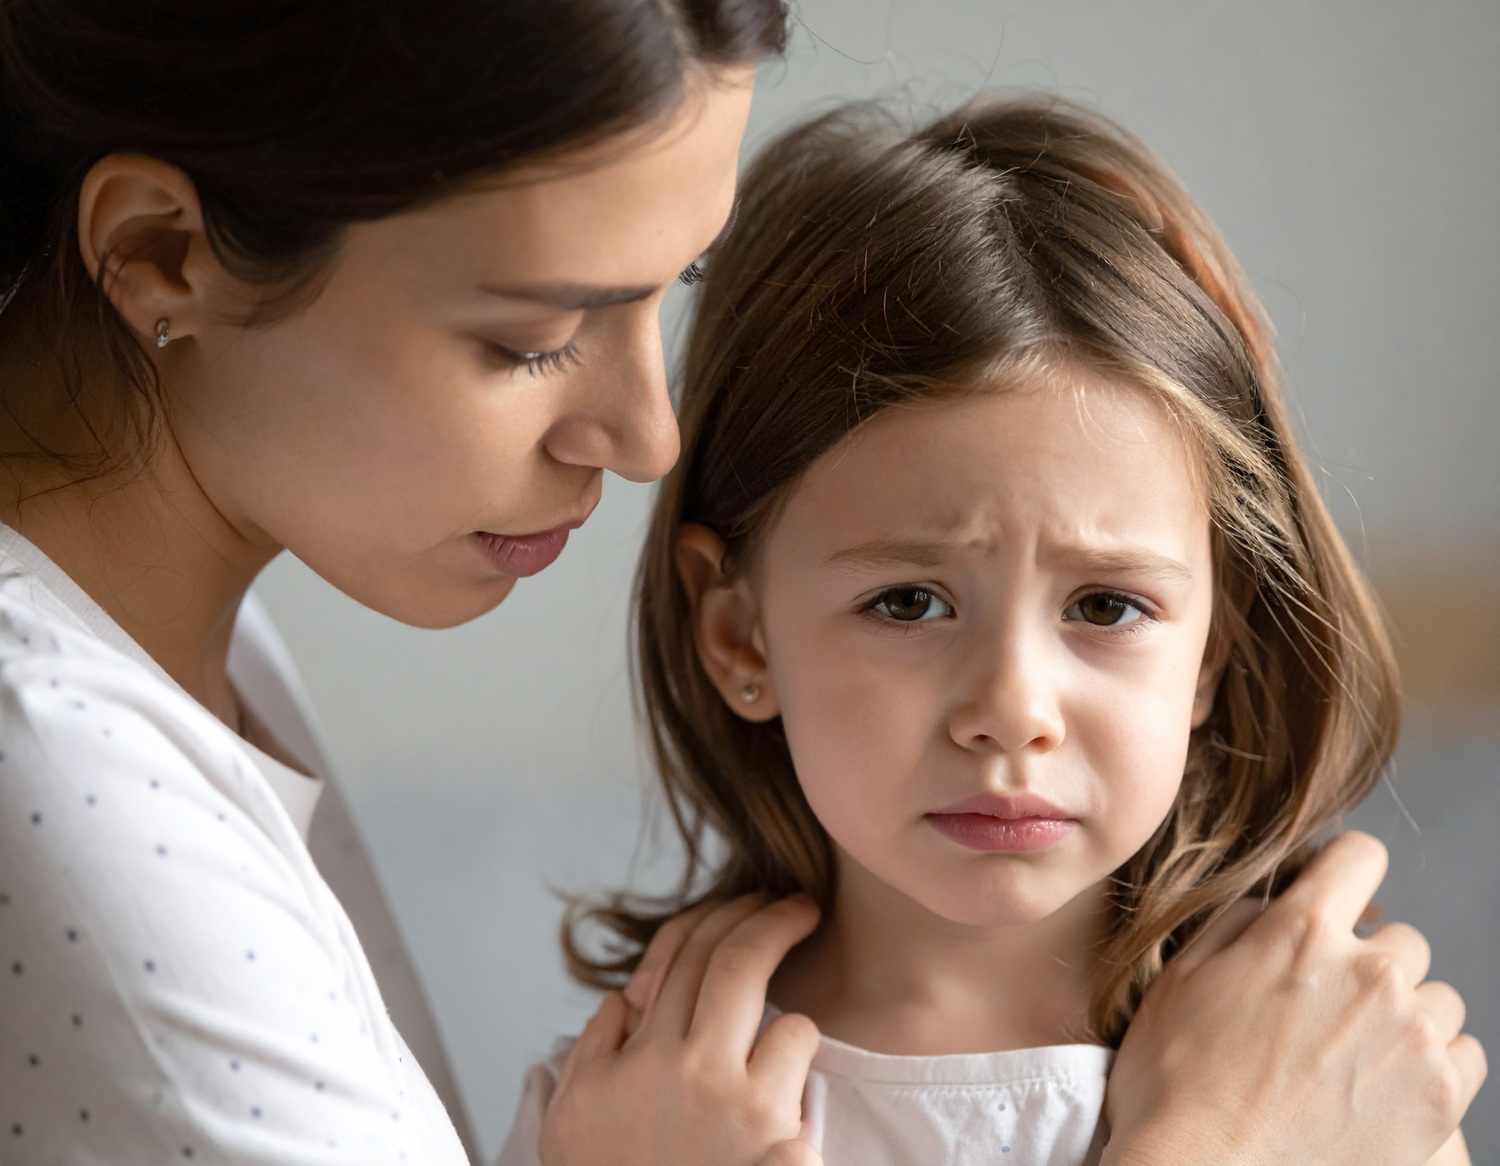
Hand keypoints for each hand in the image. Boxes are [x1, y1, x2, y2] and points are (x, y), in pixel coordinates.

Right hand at [538, 894, 824, 1165]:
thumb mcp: (574, 1126)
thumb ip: (592, 1054)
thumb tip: (623, 998)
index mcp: (628, 1062)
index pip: (675, 958)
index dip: (714, 918)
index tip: (742, 905)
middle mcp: (677, 1068)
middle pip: (729, 960)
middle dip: (769, 917)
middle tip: (798, 903)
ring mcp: (727, 1099)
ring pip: (770, 1000)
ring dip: (789, 1001)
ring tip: (795, 1024)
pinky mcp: (774, 1134)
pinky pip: (798, 1049)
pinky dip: (798, 1048)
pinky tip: (793, 1077)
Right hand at [1103, 831, 1485, 1165]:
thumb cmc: (1176, 1084)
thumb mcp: (1180, 977)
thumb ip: (1237, 921)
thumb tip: (1275, 901)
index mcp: (1300, 931)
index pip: (1360, 856)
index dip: (1345, 872)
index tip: (1335, 897)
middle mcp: (1368, 973)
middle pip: (1402, 938)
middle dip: (1368, 963)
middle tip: (1327, 1008)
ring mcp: (1410, 1036)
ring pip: (1438, 997)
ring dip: (1405, 1017)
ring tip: (1355, 1056)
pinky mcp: (1439, 1098)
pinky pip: (1465, 1054)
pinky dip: (1434, 1065)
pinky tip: (1384, 1086)